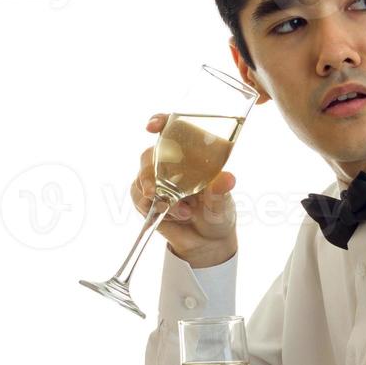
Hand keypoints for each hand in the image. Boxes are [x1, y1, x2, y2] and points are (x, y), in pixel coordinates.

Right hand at [132, 113, 237, 268]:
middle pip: (150, 154)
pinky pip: (137, 196)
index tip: (153, 126)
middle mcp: (172, 164)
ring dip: (157, 196)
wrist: (207, 243)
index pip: (174, 129)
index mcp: (193, 156)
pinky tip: (169, 215)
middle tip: (157, 190)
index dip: (161, 121)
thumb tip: (228, 179)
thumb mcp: (223, 204)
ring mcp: (157, 180)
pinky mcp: (147, 198)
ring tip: (183, 212)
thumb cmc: (218, 215)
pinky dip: (149, 207)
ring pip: (141, 177)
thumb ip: (220, 192)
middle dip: (150, 172)